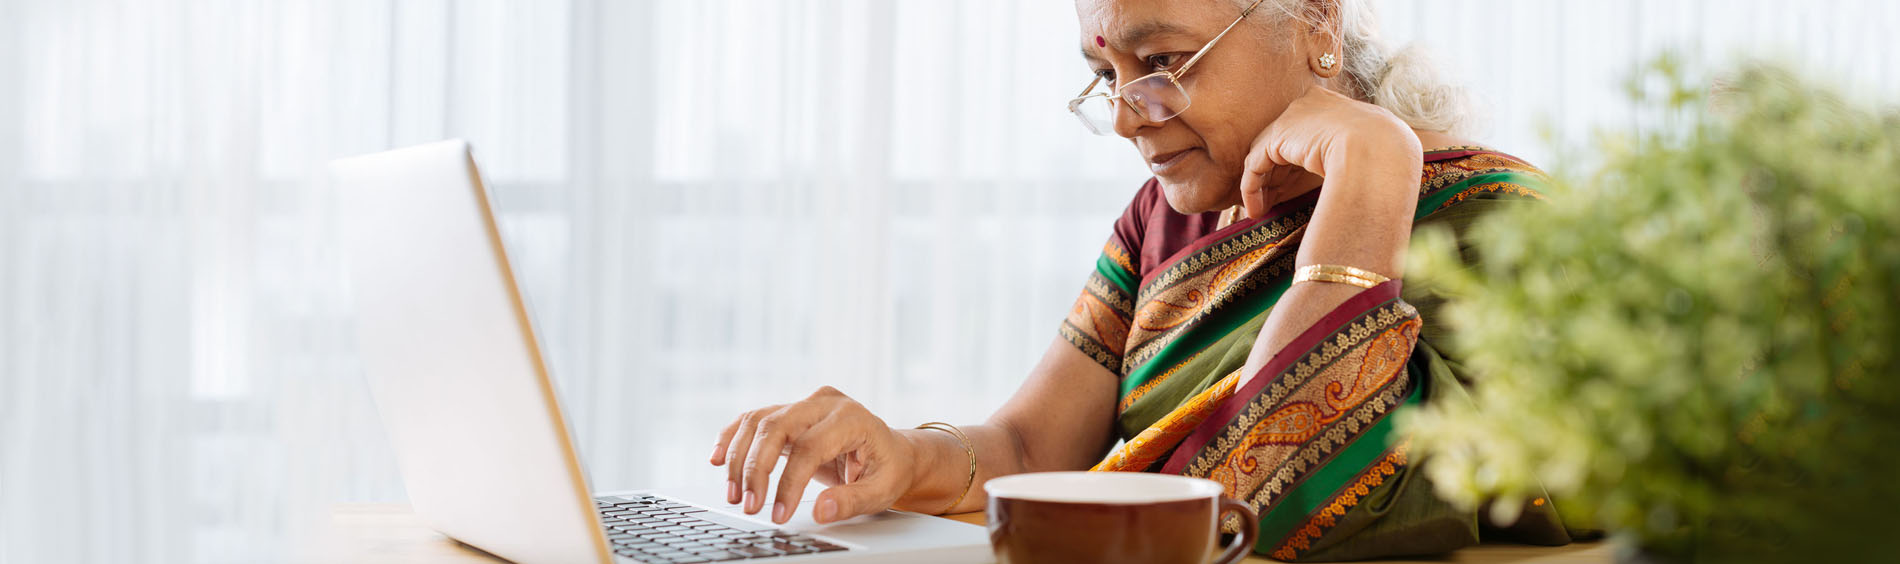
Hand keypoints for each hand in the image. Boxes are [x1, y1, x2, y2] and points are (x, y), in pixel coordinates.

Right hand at [710, 386, 917, 523]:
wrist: (890, 451)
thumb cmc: (888, 468)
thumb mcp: (882, 490)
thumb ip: (853, 501)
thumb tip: (821, 511)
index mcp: (852, 417)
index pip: (810, 447)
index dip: (789, 483)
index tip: (778, 514)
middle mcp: (825, 402)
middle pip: (776, 426)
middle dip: (756, 468)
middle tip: (749, 505)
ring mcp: (805, 403)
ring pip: (759, 421)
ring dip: (738, 457)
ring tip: (734, 494)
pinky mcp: (789, 411)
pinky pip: (754, 419)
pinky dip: (732, 438)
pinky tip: (717, 459)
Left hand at [1239, 86, 1422, 217]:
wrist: (1380, 150)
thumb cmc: (1385, 157)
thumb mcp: (1368, 151)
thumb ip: (1350, 155)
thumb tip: (1348, 174)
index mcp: (1336, 106)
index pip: (1306, 132)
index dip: (1296, 160)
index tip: (1293, 185)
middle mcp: (1311, 104)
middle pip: (1283, 142)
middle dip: (1275, 174)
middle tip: (1272, 199)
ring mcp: (1293, 118)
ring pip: (1266, 154)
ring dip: (1261, 185)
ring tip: (1260, 210)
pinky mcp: (1278, 137)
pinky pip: (1256, 165)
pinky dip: (1252, 188)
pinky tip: (1257, 209)